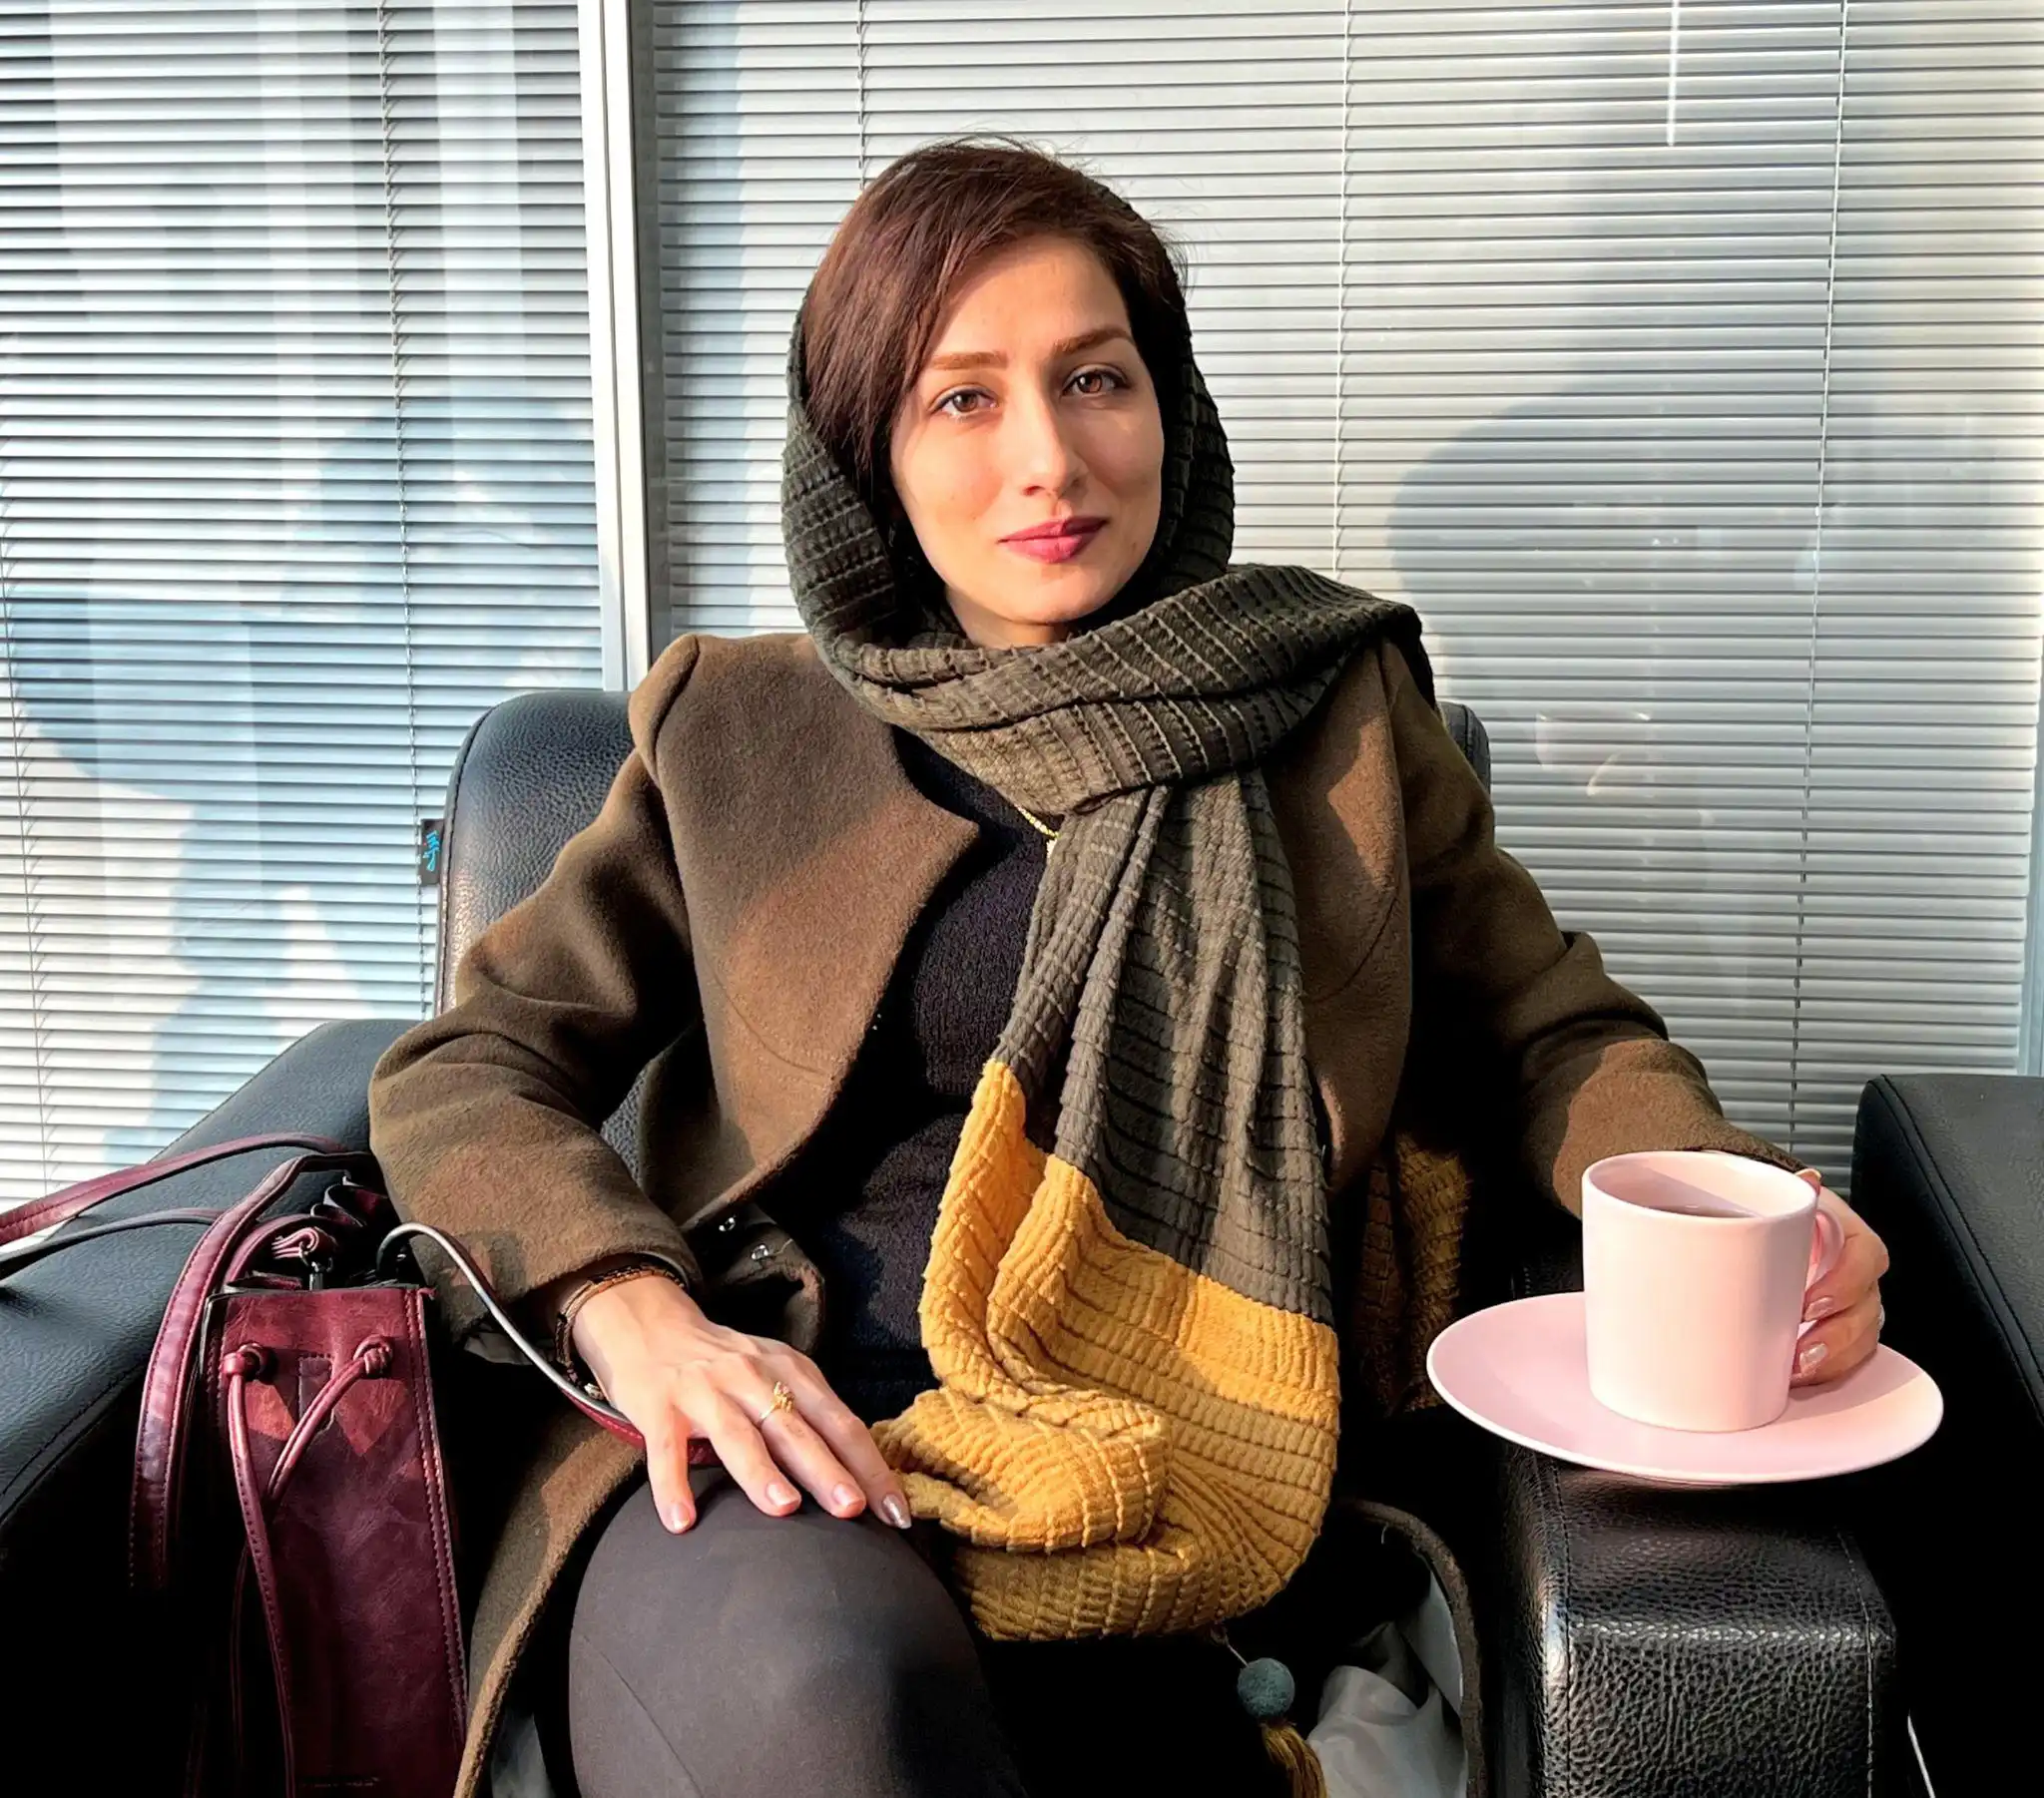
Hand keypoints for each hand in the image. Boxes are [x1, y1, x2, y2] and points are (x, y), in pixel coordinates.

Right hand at [570, 1271, 912, 1535]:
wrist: (651, 1324)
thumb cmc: (725, 1364)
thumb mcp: (775, 1375)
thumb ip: (810, 1416)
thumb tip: (861, 1478)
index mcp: (791, 1372)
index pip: (841, 1423)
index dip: (871, 1467)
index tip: (897, 1512)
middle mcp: (752, 1377)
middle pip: (796, 1429)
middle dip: (827, 1470)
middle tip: (853, 1508)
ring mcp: (705, 1392)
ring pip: (738, 1435)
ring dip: (762, 1472)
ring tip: (784, 1508)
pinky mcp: (659, 1407)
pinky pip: (666, 1451)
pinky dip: (672, 1485)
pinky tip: (682, 1521)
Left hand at [1790, 1168, 1888, 1386]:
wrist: (1758, 1228)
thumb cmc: (1773, 1213)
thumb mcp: (1776, 1199)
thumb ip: (1785, 1194)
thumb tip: (1806, 1182)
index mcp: (1847, 1236)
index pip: (1866, 1257)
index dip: (1844, 1283)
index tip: (1810, 1303)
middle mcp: (1855, 1273)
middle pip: (1867, 1309)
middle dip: (1837, 1338)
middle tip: (1799, 1353)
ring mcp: (1849, 1306)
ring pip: (1862, 1339)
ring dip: (1832, 1362)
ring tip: (1795, 1374)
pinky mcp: (1836, 1332)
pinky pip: (1846, 1359)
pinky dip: (1826, 1372)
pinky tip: (1796, 1381)